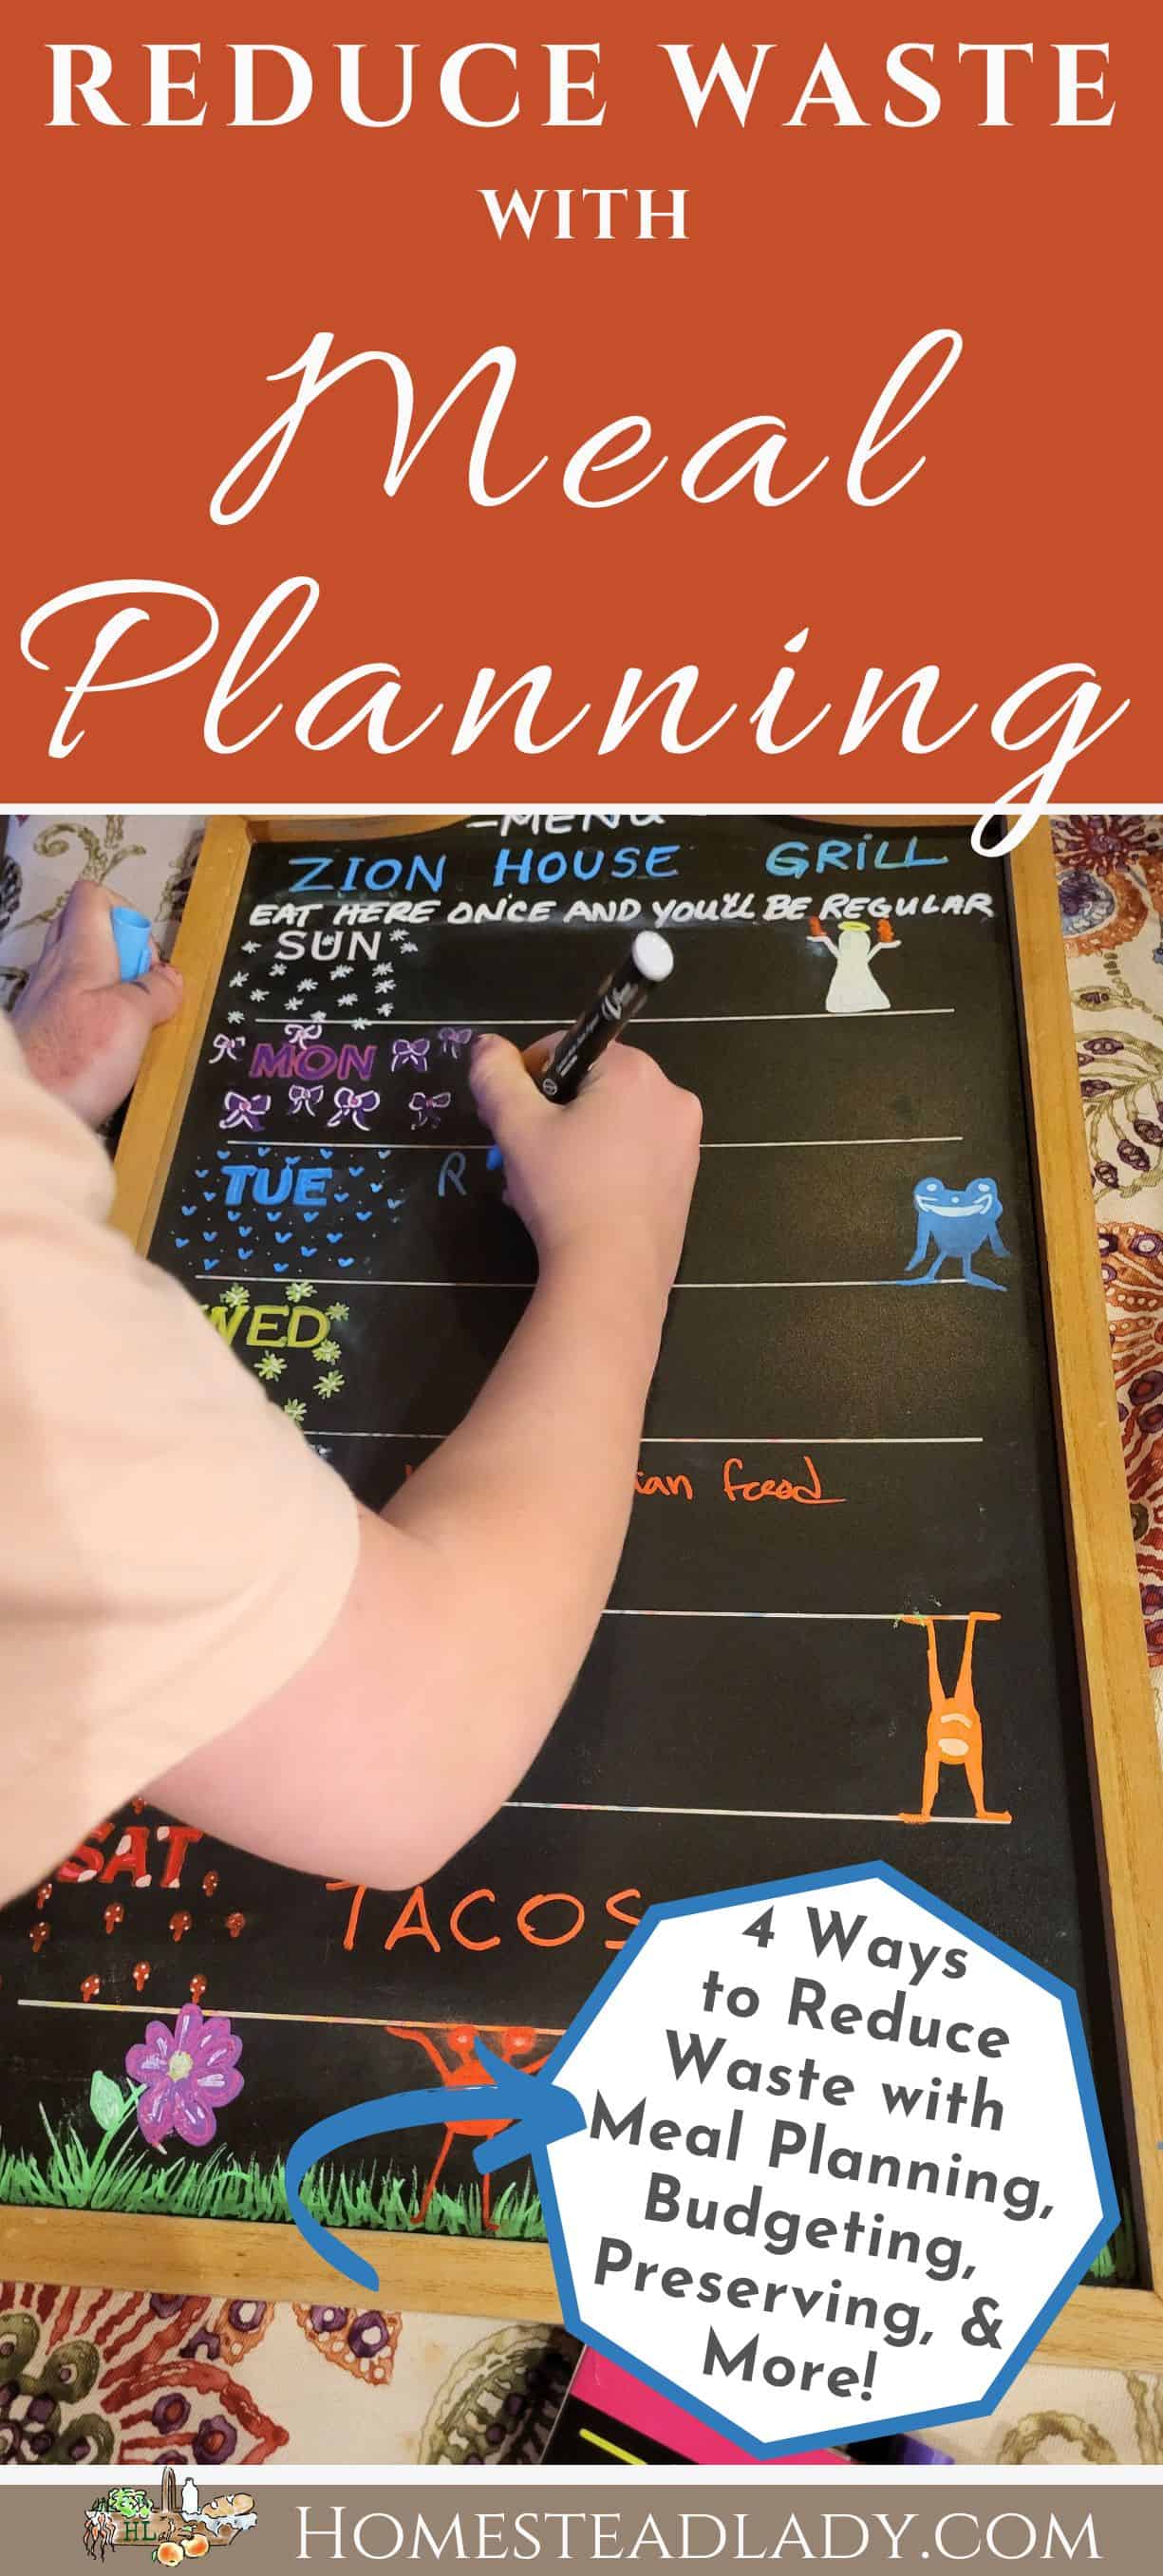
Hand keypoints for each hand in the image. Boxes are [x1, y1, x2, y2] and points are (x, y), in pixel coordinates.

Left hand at [11, 881, 181, 1126]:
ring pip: (81, 969)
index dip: (127, 915)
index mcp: (79, 951)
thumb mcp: (132, 1020)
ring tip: (132, 1025)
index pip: (92, 896)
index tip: (147, 959)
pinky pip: (73, 1003)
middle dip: (123, 951)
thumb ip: (155, 991)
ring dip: (113, 987)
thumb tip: (170, 978)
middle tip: (143, 989)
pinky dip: (96, 1015)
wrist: (29, 1107)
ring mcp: (44, 999)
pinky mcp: (42, 1030)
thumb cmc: (76, 1061)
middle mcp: (55, 967)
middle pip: (87, 930)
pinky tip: (110, 1049)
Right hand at [469, 1031, 701, 1300]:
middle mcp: (672, 1098)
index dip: (528, 1077)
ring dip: (574, 1140)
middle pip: (594, 1085)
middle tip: (523, 1152)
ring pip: (613, 1123)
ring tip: (545, 1182)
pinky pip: (634, 1155)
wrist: (612, 1275)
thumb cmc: (564, 1191)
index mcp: (636, 1072)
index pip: (568, 1047)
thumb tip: (486, 1046)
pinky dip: (603, 1166)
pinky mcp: (685, 1181)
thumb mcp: (517, 1128)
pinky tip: (577, 1199)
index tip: (509, 1117)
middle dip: (552, 1112)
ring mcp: (685, 1143)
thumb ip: (496, 1077)